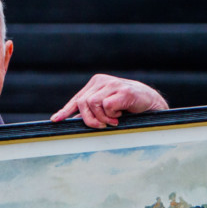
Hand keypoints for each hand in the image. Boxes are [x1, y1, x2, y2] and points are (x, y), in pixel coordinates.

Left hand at [50, 74, 167, 127]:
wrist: (150, 102)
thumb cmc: (128, 106)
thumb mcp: (106, 107)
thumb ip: (92, 111)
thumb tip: (74, 121)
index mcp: (95, 84)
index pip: (77, 98)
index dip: (66, 110)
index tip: (56, 120)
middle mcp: (101, 81)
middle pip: (83, 103)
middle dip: (89, 119)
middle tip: (101, 126)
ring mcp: (112, 84)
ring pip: (92, 104)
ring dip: (102, 118)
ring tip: (113, 120)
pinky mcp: (122, 90)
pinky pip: (107, 105)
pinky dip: (112, 114)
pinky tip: (120, 114)